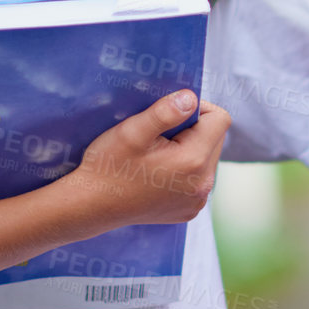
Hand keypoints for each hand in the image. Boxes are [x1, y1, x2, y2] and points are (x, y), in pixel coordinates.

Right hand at [68, 91, 229, 225]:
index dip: (198, 108)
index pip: (219, 119)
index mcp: (194, 161)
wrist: (89, 206)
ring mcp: (197, 201)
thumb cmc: (107, 166)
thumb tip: (191, 98)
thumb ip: (165, 112)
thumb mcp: (132, 131)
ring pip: (207, 158)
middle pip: (215, 139)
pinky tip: (157, 173)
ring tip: (156, 156)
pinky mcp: (189, 210)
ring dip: (189, 149)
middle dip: (193, 130)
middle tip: (159, 136)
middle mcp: (203, 185)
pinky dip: (184, 170)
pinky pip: (198, 179)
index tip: (170, 115)